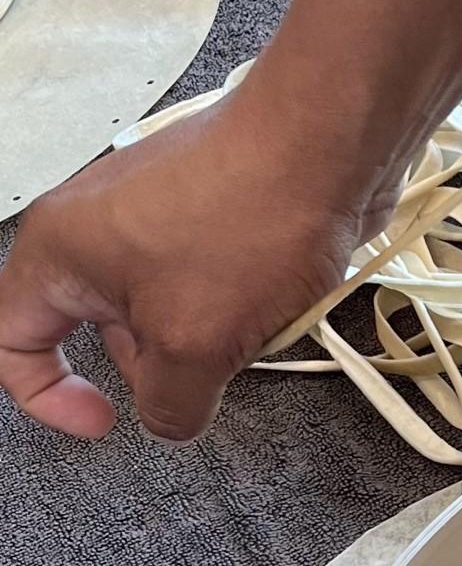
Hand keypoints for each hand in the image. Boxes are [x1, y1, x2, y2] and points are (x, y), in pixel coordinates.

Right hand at [0, 92, 390, 440]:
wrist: (326, 143)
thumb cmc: (248, 216)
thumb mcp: (195, 344)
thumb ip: (169, 403)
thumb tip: (168, 423)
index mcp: (60, 250)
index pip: (12, 339)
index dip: (46, 396)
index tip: (103, 422)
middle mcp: (94, 225)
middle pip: (103, 332)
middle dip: (160, 364)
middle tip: (206, 364)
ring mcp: (151, 214)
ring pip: (164, 312)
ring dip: (209, 335)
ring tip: (253, 317)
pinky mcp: (205, 211)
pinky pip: (208, 283)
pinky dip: (238, 305)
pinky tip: (276, 297)